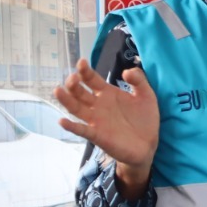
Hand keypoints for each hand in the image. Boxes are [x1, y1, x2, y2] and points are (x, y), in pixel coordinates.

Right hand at [55, 58, 159, 173]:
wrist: (148, 144)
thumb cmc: (145, 119)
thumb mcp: (146, 95)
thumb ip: (139, 80)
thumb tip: (126, 71)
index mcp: (107, 93)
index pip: (91, 79)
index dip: (85, 71)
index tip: (81, 62)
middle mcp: (97, 105)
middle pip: (80, 92)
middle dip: (73, 84)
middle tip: (72, 78)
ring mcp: (95, 120)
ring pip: (76, 108)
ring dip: (66, 100)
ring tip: (58, 91)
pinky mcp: (97, 135)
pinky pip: (81, 130)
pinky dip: (71, 126)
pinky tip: (62, 121)